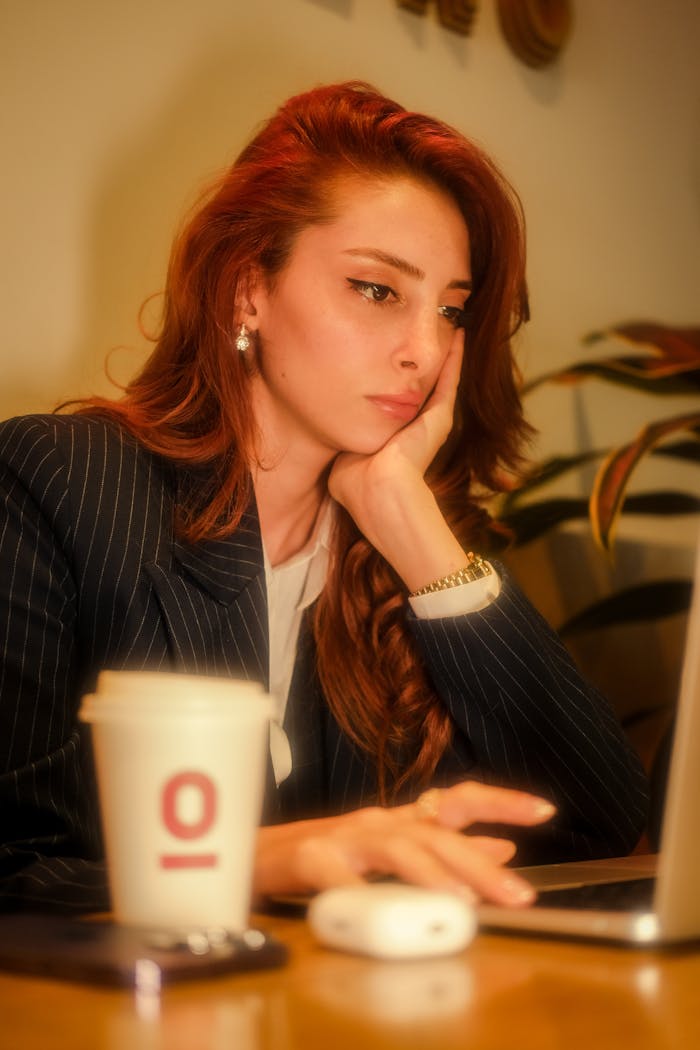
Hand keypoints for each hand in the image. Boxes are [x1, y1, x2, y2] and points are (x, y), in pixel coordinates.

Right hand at [254, 781, 554, 907]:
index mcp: (401, 820)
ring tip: (462, 905)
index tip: (544, 810)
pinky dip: (361, 898)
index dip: (501, 801)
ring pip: (397, 848)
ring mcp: (344, 836)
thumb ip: (443, 851)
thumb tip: (502, 848)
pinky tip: (378, 917)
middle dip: (480, 865)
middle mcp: (379, 821)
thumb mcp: (391, 852)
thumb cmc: (327, 854)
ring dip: (433, 877)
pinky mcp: (309, 856)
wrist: (256, 854)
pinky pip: (339, 877)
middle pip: (436, 833)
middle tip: (517, 894)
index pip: (459, 800)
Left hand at [330, 328, 463, 505]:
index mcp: (395, 440)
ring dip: (446, 357)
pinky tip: (459, 336)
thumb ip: (344, 446)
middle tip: (429, 338)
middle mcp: (417, 431)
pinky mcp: (440, 417)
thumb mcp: (345, 460)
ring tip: (451, 331)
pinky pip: (450, 380)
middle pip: (423, 390)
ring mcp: (432, 423)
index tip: (394, 364)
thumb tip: (332, 440)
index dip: (397, 386)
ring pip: (441, 381)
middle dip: (423, 367)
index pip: (398, 406)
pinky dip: (455, 359)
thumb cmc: (356, 483)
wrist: (378, 490)